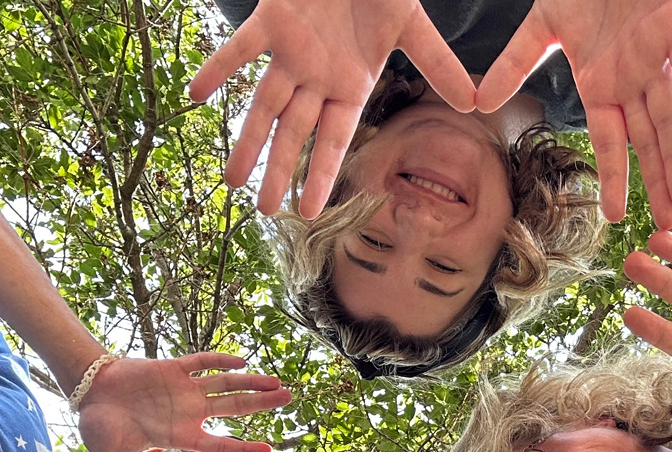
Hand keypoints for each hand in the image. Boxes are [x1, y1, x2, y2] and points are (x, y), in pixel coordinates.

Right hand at [75, 352, 290, 451]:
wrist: (86, 394)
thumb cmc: (100, 426)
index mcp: (179, 435)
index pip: (219, 444)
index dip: (243, 447)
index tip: (269, 451)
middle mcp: (187, 412)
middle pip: (233, 408)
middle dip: (261, 404)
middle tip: (289, 399)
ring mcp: (182, 389)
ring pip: (224, 384)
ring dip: (251, 382)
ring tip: (277, 381)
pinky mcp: (171, 368)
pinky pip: (200, 363)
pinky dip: (219, 361)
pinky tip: (241, 362)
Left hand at [190, 0, 475, 218]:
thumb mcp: (412, 26)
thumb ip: (437, 63)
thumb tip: (477, 103)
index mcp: (350, 84)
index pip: (333, 139)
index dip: (321, 174)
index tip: (310, 212)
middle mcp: (317, 77)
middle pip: (293, 132)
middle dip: (278, 170)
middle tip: (262, 210)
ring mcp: (291, 51)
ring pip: (263, 104)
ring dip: (245, 141)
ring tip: (230, 179)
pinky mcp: (271, 19)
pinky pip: (239, 49)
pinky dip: (218, 69)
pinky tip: (194, 93)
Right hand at [477, 0, 671, 225]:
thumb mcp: (542, 26)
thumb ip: (516, 64)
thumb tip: (477, 102)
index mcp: (602, 85)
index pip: (610, 142)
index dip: (613, 178)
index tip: (616, 218)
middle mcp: (632, 80)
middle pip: (648, 140)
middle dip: (657, 182)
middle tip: (667, 227)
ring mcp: (655, 56)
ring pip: (671, 115)